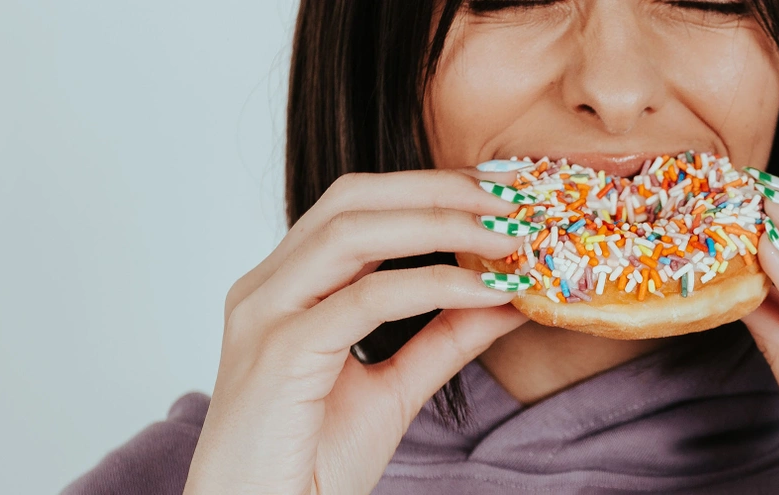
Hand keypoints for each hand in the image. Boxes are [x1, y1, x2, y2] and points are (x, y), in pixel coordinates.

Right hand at [183, 167, 535, 494]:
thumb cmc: (307, 466)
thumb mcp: (392, 390)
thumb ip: (442, 340)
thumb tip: (506, 298)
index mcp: (282, 288)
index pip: (354, 207)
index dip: (428, 190)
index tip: (499, 193)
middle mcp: (266, 288)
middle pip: (351, 199)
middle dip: (437, 189)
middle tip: (513, 198)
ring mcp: (265, 314)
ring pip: (353, 233)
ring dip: (440, 225)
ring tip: (508, 237)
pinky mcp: (279, 352)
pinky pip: (365, 299)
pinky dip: (433, 285)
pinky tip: (486, 292)